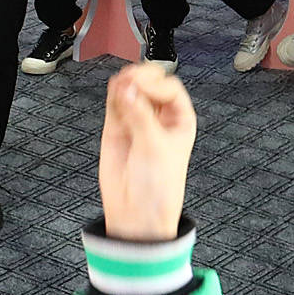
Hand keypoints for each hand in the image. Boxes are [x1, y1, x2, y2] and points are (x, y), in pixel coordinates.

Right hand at [97, 62, 193, 242]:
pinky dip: (114, 95)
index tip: (141, 86)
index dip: (155, 83)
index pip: (170, 88)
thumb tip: (127, 88)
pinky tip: (114, 91)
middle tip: (130, 82)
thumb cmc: (159, 188)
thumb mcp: (154, 147)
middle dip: (141, 80)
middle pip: (150, 84)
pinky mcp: (117, 129)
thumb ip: (139, 115)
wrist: (136, 214)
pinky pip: (115, 104)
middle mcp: (159, 119)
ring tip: (120, 88)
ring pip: (131, 91)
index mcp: (180, 121)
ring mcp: (137, 122)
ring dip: (125, 85)